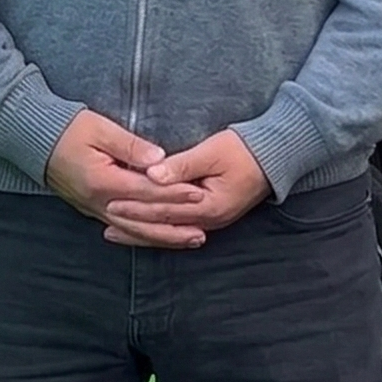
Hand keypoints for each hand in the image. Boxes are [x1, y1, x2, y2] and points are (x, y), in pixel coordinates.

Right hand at [46, 110, 209, 248]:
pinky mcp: (91, 210)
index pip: (146, 191)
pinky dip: (144, 235)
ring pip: (134, 231)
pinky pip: (123, 228)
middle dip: (174, 225)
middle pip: (143, 220)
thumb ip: (130, 146)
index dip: (174, 194)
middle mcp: (98, 202)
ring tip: (190, 239)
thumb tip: (159, 159)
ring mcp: (94, 209)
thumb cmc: (68, 130)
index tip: (199, 194)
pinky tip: (159, 237)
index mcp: (102, 181)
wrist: (34, 141)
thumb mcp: (100, 129)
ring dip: (163, 237)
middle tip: (201, 230)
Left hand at [106, 128, 268, 244]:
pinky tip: (141, 229)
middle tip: (105, 220)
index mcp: (210, 206)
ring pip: (170, 230)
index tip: (112, 203)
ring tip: (114, 231)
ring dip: (142, 231)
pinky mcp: (211, 216)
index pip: (165, 209)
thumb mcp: (212, 152)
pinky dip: (158, 227)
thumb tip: (152, 174)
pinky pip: (178, 226)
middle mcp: (210, 220)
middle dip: (134, 224)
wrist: (275, 155)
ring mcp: (211, 221)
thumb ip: (182, 165)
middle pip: (164, 225)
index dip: (138, 207)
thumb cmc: (244, 149)